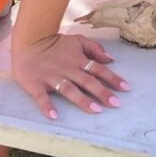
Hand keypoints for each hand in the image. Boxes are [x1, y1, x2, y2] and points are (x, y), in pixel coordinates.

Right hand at [12, 33, 129, 119]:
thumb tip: (111, 58)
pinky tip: (54, 116)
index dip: (113, 78)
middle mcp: (68, 69)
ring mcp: (52, 78)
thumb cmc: (55, 43)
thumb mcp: (77, 40)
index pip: (99, 70)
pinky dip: (47, 106)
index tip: (126, 88)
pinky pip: (42, 97)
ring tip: (96, 110)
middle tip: (116, 104)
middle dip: (103, 93)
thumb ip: (94, 48)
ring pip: (69, 90)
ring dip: (82, 100)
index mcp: (78, 60)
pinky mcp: (36, 85)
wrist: (29, 41)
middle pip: (88, 81)